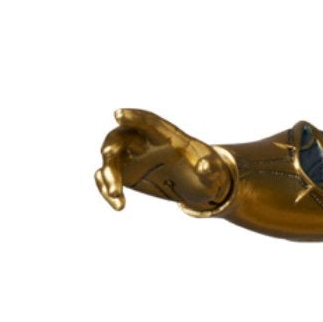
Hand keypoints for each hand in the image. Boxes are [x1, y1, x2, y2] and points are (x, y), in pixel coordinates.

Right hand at [95, 107, 233, 212]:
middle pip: (120, 138)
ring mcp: (133, 157)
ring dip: (107, 175)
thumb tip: (205, 167)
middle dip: (112, 147)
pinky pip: (108, 178)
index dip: (133, 117)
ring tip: (115, 195)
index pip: (147, 121)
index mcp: (167, 136)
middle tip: (107, 157)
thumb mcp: (215, 173)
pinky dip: (107, 190)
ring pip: (111, 159)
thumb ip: (211, 170)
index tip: (117, 115)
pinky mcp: (126, 173)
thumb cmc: (209, 173)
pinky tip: (119, 206)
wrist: (199, 185)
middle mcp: (144, 142)